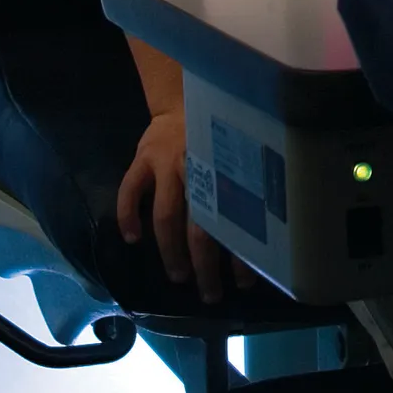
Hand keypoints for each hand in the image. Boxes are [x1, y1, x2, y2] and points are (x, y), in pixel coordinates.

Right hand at [117, 109, 229, 304]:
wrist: (183, 98)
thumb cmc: (216, 138)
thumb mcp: (236, 157)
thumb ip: (240, 189)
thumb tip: (265, 237)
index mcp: (226, 171)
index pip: (235, 221)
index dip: (239, 254)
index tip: (244, 282)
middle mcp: (198, 167)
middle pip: (200, 225)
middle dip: (205, 264)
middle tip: (210, 293)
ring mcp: (166, 163)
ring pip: (166, 215)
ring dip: (171, 251)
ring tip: (179, 277)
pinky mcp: (141, 158)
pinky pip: (130, 191)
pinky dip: (127, 216)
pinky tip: (133, 240)